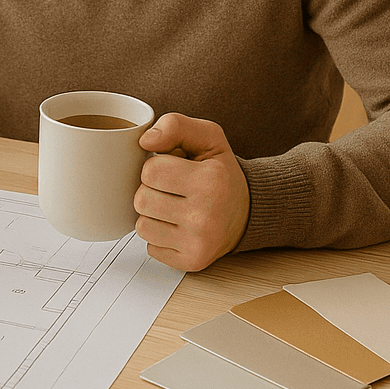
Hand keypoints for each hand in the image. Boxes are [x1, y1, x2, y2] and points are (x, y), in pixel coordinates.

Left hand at [134, 112, 249, 271]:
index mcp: (210, 181)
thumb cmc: (222, 173)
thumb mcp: (208, 138)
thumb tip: (145, 140)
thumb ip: (175, 125)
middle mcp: (205, 216)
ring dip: (153, 215)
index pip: (150, 170)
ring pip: (142, 225)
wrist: (247, 212)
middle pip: (142, 199)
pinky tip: (179, 227)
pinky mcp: (191, 262)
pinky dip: (160, 235)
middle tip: (174, 190)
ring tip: (176, 208)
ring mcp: (199, 243)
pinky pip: (150, 247)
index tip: (175, 170)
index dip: (157, 166)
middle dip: (152, 190)